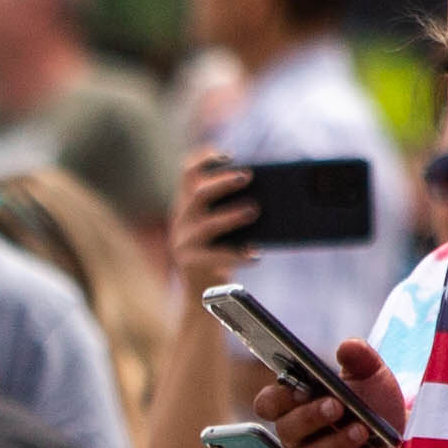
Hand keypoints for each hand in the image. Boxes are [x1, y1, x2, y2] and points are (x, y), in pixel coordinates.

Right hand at [174, 142, 257, 268]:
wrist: (203, 291)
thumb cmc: (220, 252)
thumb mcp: (221, 226)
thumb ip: (231, 207)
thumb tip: (266, 195)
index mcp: (188, 204)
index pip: (188, 173)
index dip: (205, 159)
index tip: (229, 155)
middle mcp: (181, 219)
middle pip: (197, 193)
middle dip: (223, 182)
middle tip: (248, 176)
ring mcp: (183, 242)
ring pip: (206, 224)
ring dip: (232, 215)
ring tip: (254, 210)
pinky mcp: (191, 263)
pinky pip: (217, 256)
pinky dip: (239, 255)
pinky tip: (256, 254)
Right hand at [274, 338, 408, 447]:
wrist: (403, 436)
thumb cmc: (375, 403)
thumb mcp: (372, 375)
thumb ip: (360, 358)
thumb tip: (348, 346)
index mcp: (294, 405)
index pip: (268, 403)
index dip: (278, 397)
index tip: (301, 387)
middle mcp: (296, 436)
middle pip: (287, 429)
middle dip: (310, 416)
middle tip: (336, 404)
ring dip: (335, 442)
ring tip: (361, 429)